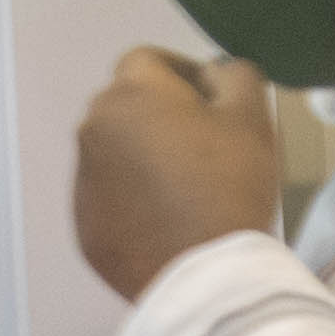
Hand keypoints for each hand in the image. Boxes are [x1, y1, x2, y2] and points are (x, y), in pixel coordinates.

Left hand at [73, 46, 286, 298]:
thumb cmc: (230, 185)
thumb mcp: (251, 118)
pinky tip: (169, 218)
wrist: (205, 274)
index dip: (183, 72)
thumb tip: (214, 71)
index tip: (212, 98)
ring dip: (145, 155)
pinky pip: (109, 196)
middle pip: (128, 105)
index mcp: (128, 96)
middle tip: (207, 143)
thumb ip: (234, 76)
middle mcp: (92, 129)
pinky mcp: (84, 224)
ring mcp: (83, 179)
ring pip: (115, 151)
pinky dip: (133, 197)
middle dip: (163, 113)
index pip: (148, 61)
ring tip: (189, 185)